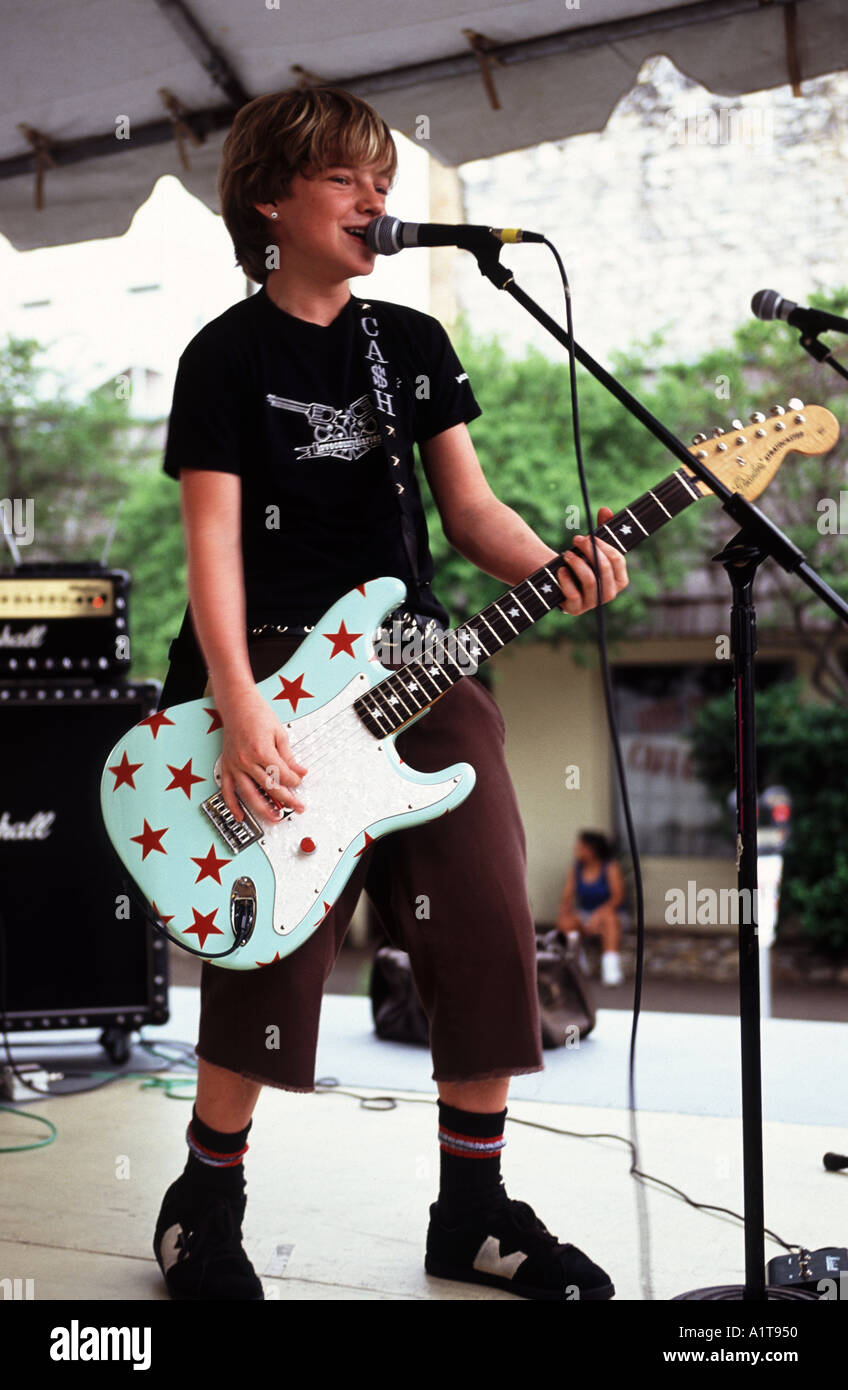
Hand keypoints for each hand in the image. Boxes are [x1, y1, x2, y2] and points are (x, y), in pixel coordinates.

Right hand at [218, 687, 307, 823]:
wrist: (237, 704)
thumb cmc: (257, 714)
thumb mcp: (279, 734)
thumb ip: (289, 757)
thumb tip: (301, 772)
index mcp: (262, 751)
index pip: (283, 775)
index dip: (295, 781)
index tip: (300, 782)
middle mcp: (247, 761)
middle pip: (269, 788)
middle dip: (286, 800)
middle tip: (298, 808)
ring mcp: (235, 765)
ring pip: (249, 794)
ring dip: (263, 809)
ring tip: (275, 817)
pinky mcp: (227, 766)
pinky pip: (227, 790)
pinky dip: (233, 805)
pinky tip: (240, 815)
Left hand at [555, 507, 628, 615]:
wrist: (560, 582)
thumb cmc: (581, 562)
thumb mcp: (593, 547)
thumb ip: (602, 528)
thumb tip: (605, 509)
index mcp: (619, 580)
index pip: (618, 560)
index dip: (604, 545)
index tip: (590, 536)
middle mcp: (609, 594)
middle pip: (604, 568)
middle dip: (590, 550)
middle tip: (577, 539)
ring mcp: (592, 604)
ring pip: (590, 581)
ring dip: (577, 563)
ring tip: (567, 553)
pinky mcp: (575, 609)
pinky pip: (574, 595)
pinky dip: (566, 580)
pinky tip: (561, 570)